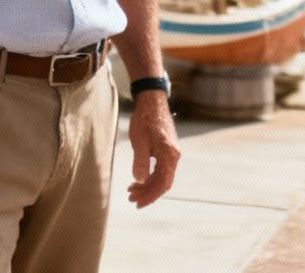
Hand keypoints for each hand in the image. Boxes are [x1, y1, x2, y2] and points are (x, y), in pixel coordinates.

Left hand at [125, 90, 179, 207]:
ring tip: (131, 190)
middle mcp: (174, 155)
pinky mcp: (166, 150)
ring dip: (146, 185)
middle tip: (131, 198)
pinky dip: (148, 176)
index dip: (151, 196)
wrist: (151, 100)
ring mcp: (171, 153)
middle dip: (147, 192)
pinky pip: (159, 168)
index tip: (138, 203)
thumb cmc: (145, 119)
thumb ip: (140, 161)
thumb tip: (140, 180)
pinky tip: (137, 179)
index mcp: (170, 155)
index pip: (163, 183)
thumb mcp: (139, 141)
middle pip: (162, 182)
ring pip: (160, 176)